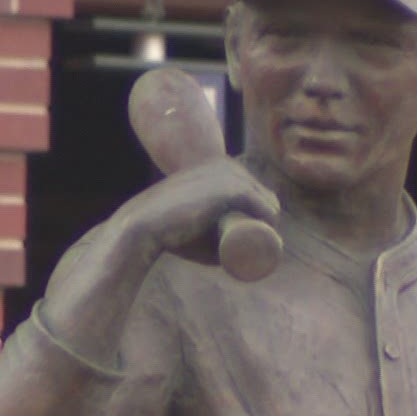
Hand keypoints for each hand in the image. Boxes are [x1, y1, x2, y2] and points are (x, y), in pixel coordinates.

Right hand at [114, 157, 280, 267]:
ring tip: (263, 250)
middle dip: (268, 223)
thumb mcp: (193, 224)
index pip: (254, 191)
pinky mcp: (230, 189)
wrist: (144, 225)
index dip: (262, 216)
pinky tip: (272, 237)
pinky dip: (270, 222)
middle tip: (259, 251)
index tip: (255, 242)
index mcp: (219, 166)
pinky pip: (263, 205)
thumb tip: (226, 251)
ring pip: (266, 203)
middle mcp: (226, 164)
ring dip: (271, 225)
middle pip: (264, 197)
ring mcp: (230, 175)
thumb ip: (207, 231)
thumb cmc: (168, 231)